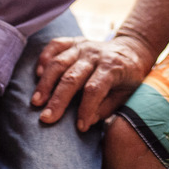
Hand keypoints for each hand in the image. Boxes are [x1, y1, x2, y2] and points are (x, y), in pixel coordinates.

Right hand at [31, 32, 155, 131]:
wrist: (131, 49)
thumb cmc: (128, 78)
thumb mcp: (127, 94)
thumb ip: (107, 107)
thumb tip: (88, 120)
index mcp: (113, 67)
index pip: (95, 89)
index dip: (86, 109)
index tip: (80, 127)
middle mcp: (95, 54)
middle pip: (72, 77)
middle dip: (58, 99)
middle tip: (46, 118)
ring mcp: (83, 46)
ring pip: (60, 62)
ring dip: (46, 83)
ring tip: (36, 101)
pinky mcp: (74, 41)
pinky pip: (55, 45)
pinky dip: (44, 57)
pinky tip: (37, 74)